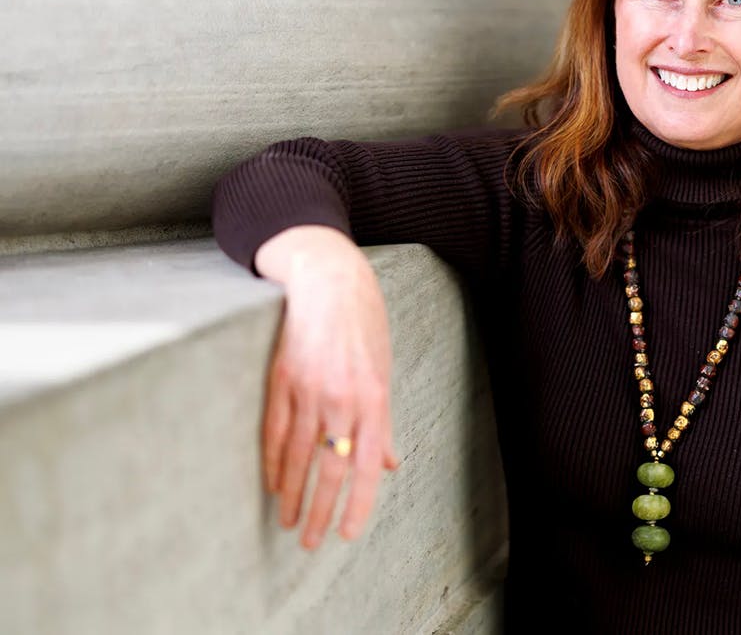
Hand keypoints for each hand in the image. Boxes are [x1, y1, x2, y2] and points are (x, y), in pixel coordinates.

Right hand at [255, 226, 399, 549]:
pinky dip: (272, 462)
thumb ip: (383, 422)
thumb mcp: (383, 370)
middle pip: (329, 467)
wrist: (328, 278)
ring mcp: (308, 389)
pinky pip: (273, 430)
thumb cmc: (363, 325)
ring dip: (291, 494)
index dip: (356, 504)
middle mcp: (342, 398)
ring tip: (287, 522)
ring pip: (297, 455)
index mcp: (374, 398)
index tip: (345, 534)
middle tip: (310, 542)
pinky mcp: (280, 378)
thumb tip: (389, 464)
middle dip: (319, 510)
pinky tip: (271, 485)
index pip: (366, 465)